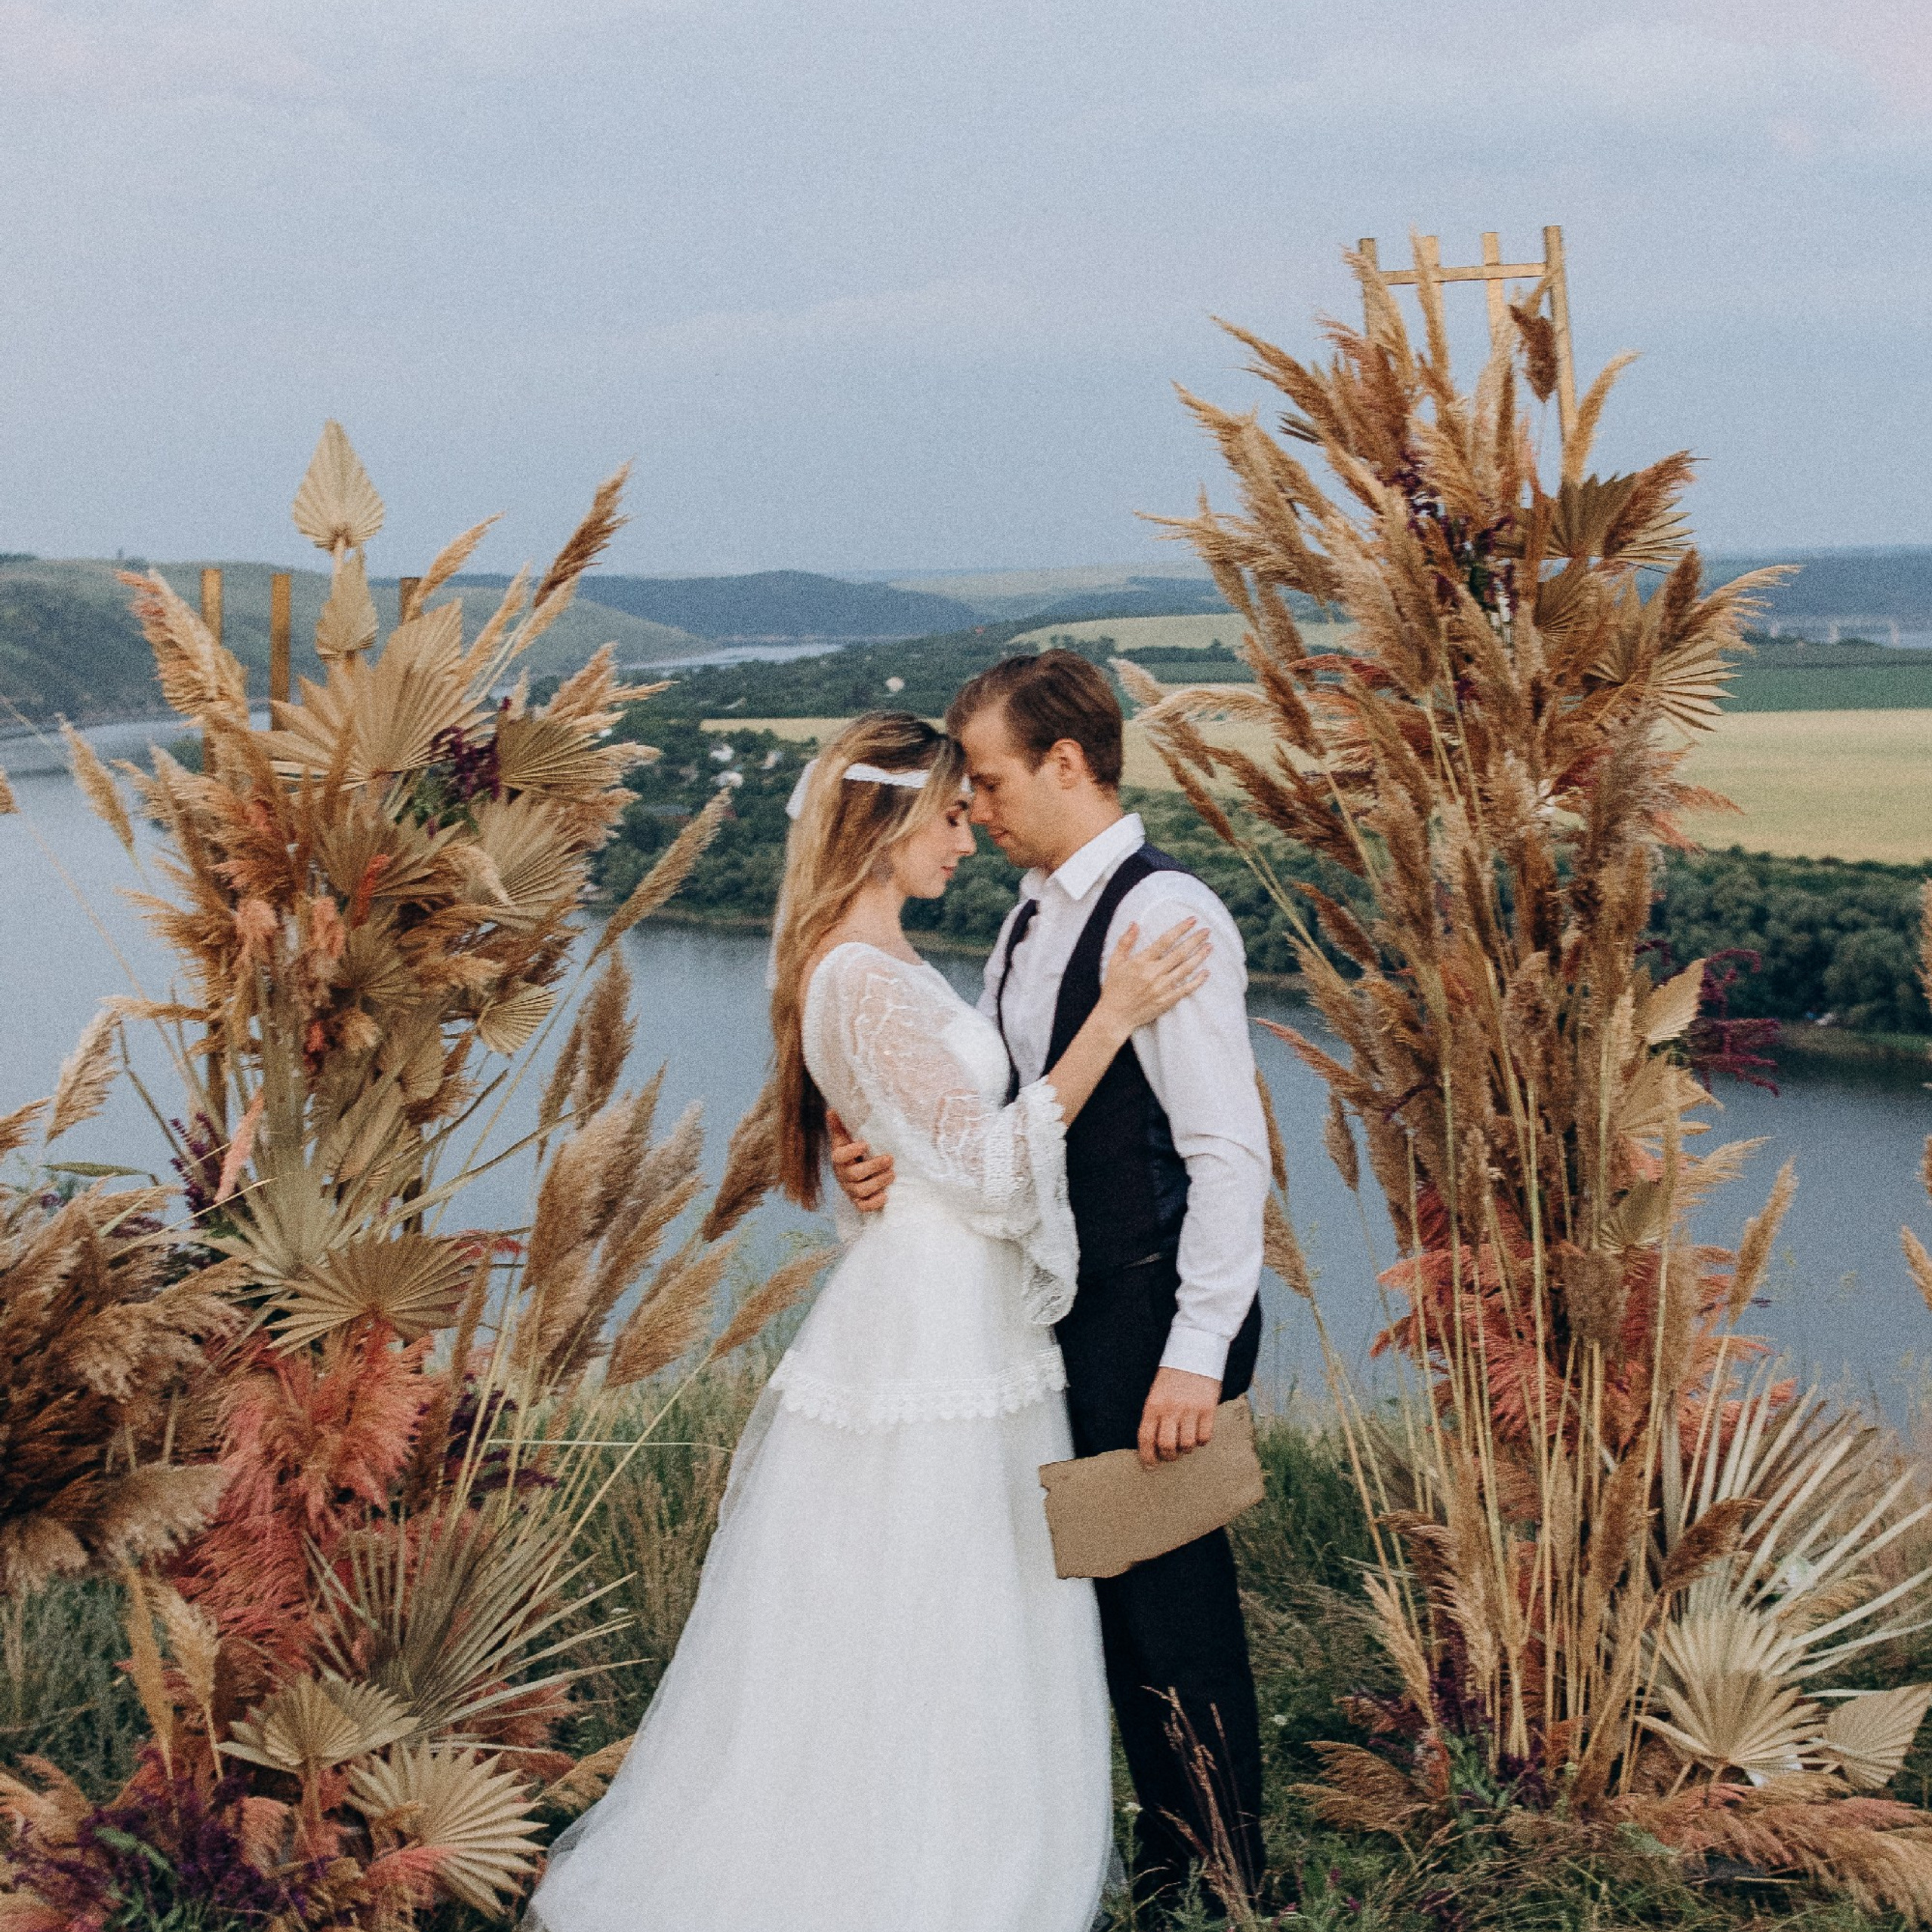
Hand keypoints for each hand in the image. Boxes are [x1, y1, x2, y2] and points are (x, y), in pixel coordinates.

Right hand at [828, 1110, 892, 1214]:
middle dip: (874, 1166)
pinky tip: (885, 1195)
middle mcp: (843, 1175)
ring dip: (878, 1182)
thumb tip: (831, 1110)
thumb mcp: (845, 1138)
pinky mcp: (858, 1201)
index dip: (851, 1151)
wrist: (853, 1173)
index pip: (839, 1157)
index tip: (865, 1143)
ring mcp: (850, 1189)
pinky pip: (863, 1207)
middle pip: (854, 1174)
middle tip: (890, 1159)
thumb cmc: (852, 1151)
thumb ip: (840, 1126)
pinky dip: (874, 1203)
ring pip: (861, 1191)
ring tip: (892, 1174)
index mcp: (839, 1158)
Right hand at [1096, 918, 1211, 1038]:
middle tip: (1207, 931)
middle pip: (1180, 953)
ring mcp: (1162, 988)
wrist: (1116, 1016)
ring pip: (1186, 969)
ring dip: (1199, 957)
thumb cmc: (1114, 987)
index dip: (1180, 929)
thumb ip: (1125, 942)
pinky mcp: (1167, 1001)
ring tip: (1209, 946)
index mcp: (1141, 962)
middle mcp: (1153, 973)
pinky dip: (1198, 980)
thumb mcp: (1115, 962)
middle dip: (1195, 940)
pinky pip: (1186, 989)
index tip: (1192, 920)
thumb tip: (1135, 923)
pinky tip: (1206, 972)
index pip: (1165, 941)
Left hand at [1137, 1367, 1221, 1469]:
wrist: (1195, 1351)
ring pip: (1187, 1444)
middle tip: (1171, 1455)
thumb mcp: (1157, 1392)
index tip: (1150, 1466)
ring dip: (1186, 1448)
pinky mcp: (1208, 1408)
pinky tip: (1200, 1433)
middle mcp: (1170, 1409)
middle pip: (1167, 1446)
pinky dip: (1202, 1441)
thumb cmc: (1173, 1374)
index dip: (1147, 1456)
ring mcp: (1190, 1409)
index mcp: (1153, 1405)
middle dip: (1169, 1456)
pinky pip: (1205, 1437)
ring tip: (1186, 1440)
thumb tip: (1155, 1444)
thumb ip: (1155, 1415)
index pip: (1146, 1438)